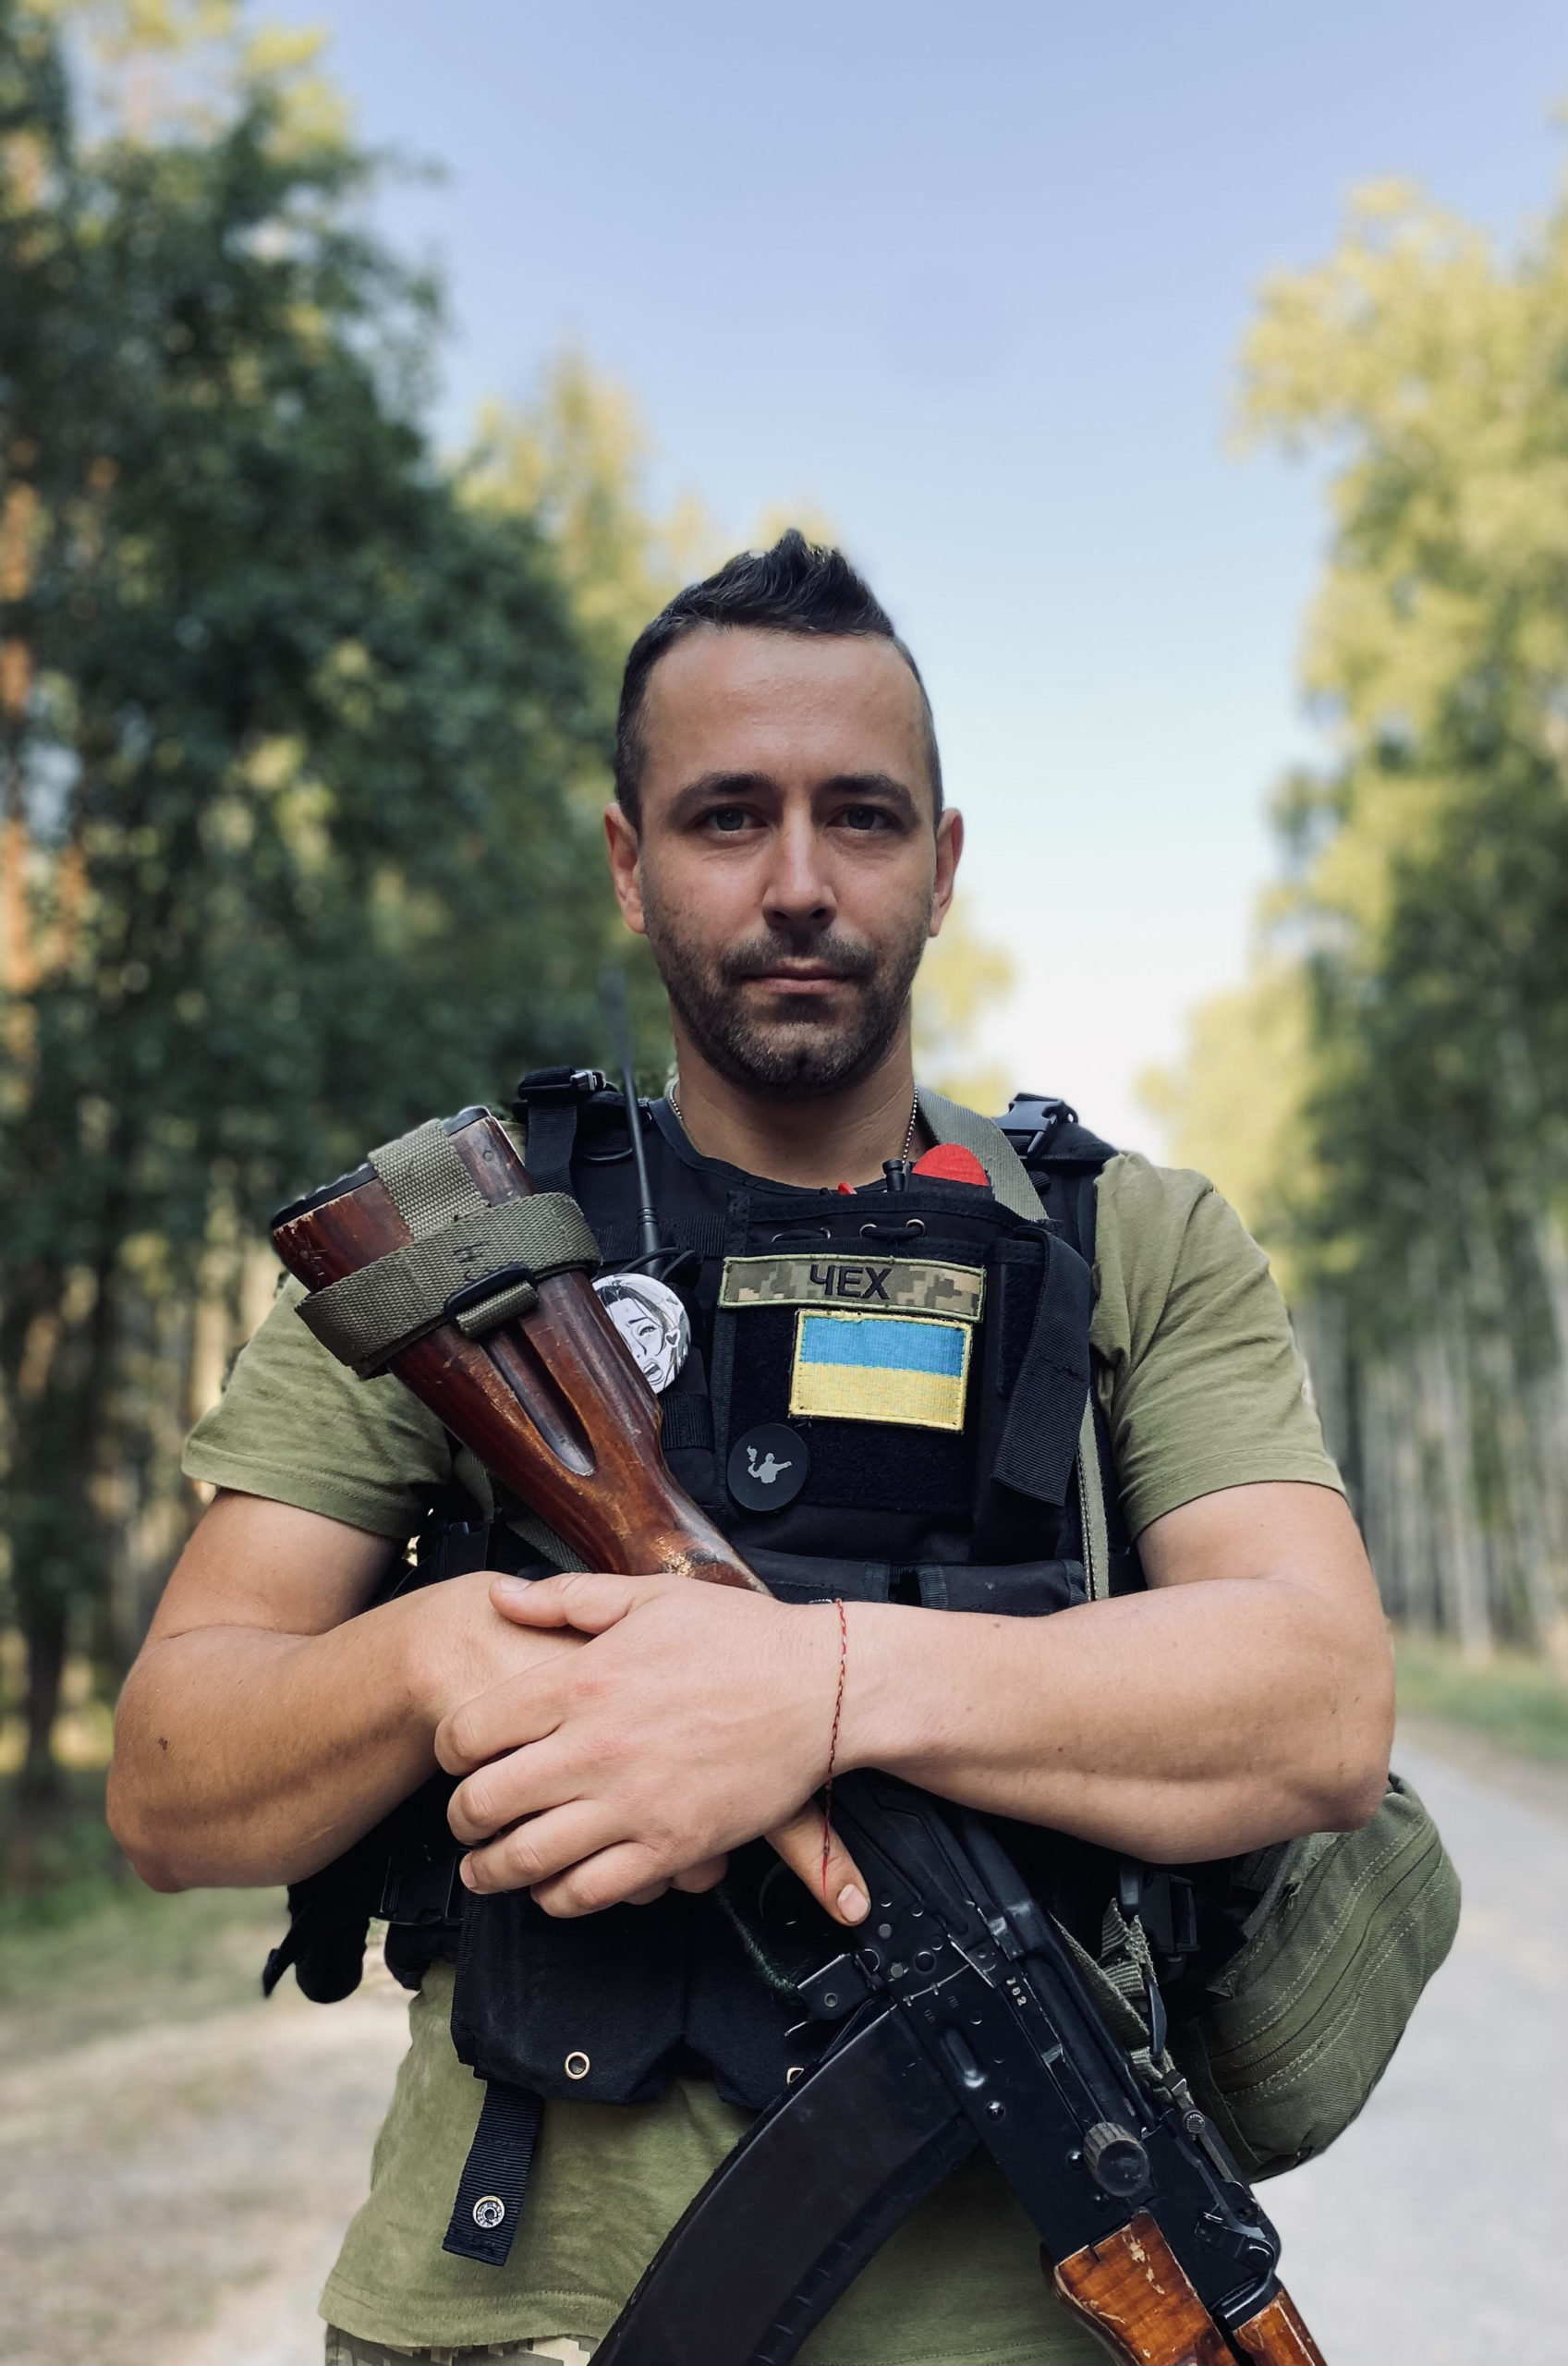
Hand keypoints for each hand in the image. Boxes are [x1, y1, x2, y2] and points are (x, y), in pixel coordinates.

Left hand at [436, 1570, 869, 1925]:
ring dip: (493, 1870)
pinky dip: (558, 1897)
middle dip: (459, 1819)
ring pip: (526, 1859)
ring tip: (487, 1867)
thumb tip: (502, 1594)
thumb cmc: (740, 1639)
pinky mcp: (671, 1847)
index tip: (455, 1757)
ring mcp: (631, 1804)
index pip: (470, 1732)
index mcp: (580, 1683)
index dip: (448, 1750)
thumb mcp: (649, 1598)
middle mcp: (595, 1748)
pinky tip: (553, 1887)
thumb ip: (567, 1599)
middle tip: (462, 1821)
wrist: (822, 1689)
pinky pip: (590, 1892)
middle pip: (483, 1804)